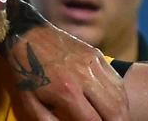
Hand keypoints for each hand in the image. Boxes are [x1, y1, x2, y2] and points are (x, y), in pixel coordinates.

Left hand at [7, 26, 129, 120]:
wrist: (26, 36)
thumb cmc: (26, 73)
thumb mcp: (30, 103)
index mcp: (66, 91)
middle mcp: (84, 76)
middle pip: (114, 110)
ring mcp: (93, 63)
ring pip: (120, 95)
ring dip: (121, 112)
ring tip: (115, 119)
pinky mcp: (96, 54)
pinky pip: (116, 79)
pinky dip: (119, 96)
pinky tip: (114, 104)